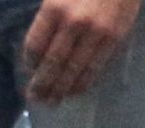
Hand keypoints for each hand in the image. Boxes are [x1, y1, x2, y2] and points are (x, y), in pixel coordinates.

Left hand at [24, 0, 143, 104]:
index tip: (29, 70)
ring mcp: (97, 33)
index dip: (30, 62)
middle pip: (52, 64)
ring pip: (74, 71)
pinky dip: (83, 83)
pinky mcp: (115, 38)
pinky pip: (95, 68)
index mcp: (55, 7)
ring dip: (61, 89)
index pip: (35, 46)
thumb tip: (39, 45)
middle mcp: (74, 23)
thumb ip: (48, 13)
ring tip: (52, 101)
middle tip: (35, 98)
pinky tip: (74, 90)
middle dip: (42, 84)